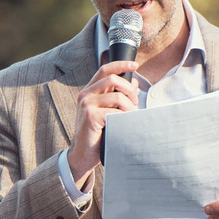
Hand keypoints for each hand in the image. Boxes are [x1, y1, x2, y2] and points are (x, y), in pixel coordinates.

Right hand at [66, 61, 142, 181]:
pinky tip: (120, 125)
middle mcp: (85, 94)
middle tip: (135, 103)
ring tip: (129, 118)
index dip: (121, 64)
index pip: (105, 69)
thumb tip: (134, 82)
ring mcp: (86, 104)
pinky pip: (115, 112)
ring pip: (118, 97)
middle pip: (113, 79)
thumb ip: (119, 96)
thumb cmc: (98, 133)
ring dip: (129, 108)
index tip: (134, 65)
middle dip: (129, 90)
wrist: (84, 154)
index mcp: (90, 91)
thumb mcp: (109, 110)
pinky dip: (123, 119)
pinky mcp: (90, 116)